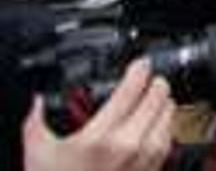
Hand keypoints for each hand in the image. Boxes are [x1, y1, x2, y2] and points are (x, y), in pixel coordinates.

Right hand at [23, 60, 173, 170]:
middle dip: (155, 84)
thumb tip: (39, 102)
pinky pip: (168, 142)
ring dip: (165, 104)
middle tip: (150, 79)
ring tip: (156, 98)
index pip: (132, 89)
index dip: (139, 70)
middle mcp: (129, 147)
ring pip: (169, 118)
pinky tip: (156, 126)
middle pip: (158, 99)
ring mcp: (145, 161)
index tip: (140, 63)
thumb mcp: (37, 154)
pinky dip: (166, 128)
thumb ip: (36, 121)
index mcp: (101, 137)